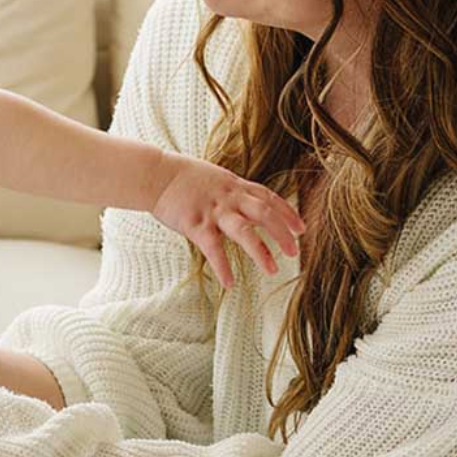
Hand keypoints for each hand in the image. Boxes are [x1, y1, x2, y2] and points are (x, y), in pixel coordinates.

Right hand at [147, 153, 304, 289]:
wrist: (155, 173)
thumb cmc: (181, 176)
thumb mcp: (214, 177)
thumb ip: (231, 190)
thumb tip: (245, 202)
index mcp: (234, 185)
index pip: (269, 197)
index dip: (287, 213)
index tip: (301, 229)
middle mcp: (229, 197)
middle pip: (264, 213)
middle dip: (282, 233)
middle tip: (295, 252)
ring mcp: (213, 210)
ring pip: (244, 231)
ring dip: (261, 251)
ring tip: (273, 270)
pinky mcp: (195, 224)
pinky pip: (213, 248)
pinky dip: (223, 266)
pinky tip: (230, 283)